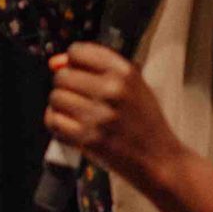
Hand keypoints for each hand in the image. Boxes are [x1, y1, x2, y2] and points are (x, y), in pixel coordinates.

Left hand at [45, 43, 186, 194]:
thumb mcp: (133, 86)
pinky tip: (72, 127)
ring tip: (78, 115)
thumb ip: (95, 69)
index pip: (77, 52)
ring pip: (55, 97)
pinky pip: (53, 120)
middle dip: (66, 87)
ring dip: (61, 106)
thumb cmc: (145, 122)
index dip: (73, 63)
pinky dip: (58, 124)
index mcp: (125, 72)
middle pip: (62, 76)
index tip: (79, 73)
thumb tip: (54, 62)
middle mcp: (112, 90)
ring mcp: (99, 115)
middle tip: (81, 99)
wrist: (159, 159)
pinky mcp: (87, 138)